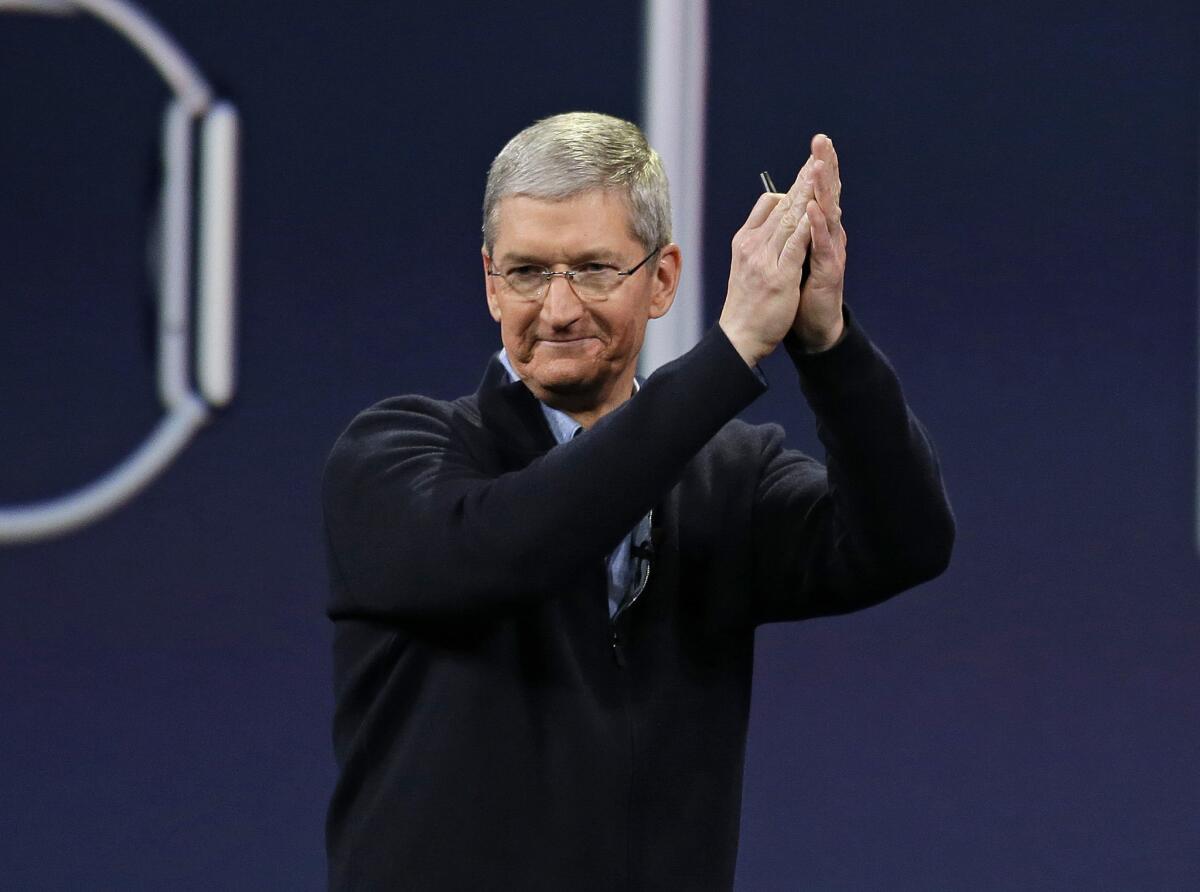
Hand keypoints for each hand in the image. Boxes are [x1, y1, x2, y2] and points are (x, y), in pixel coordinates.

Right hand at [718, 152, 819, 366]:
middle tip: (820, 151)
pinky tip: (818, 208)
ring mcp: (764, 259)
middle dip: (803, 177)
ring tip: (821, 168)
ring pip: (790, 218)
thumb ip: (758, 241)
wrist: (738, 336)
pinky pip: (795, 244)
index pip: (769, 204)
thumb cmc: (746, 304)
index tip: (810, 164)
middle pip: (782, 204)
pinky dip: (807, 224)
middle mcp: (753, 245)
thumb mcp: (746, 265)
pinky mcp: (778, 276)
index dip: (792, 184)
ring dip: (807, 192)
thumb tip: (771, 219)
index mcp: (745, 240)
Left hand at [792, 134, 845, 351]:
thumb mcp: (796, 253)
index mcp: (820, 230)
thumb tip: (792, 206)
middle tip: (823, 141)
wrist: (814, 327)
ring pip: (828, 215)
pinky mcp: (829, 272)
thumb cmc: (804, 289)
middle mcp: (830, 237)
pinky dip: (818, 227)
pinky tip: (814, 210)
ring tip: (819, 165)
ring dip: (823, 190)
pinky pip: (822, 246)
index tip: (818, 141)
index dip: (819, 167)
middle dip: (826, 167)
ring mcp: (831, 253)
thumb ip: (798, 231)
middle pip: (829, 195)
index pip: (819, 192)